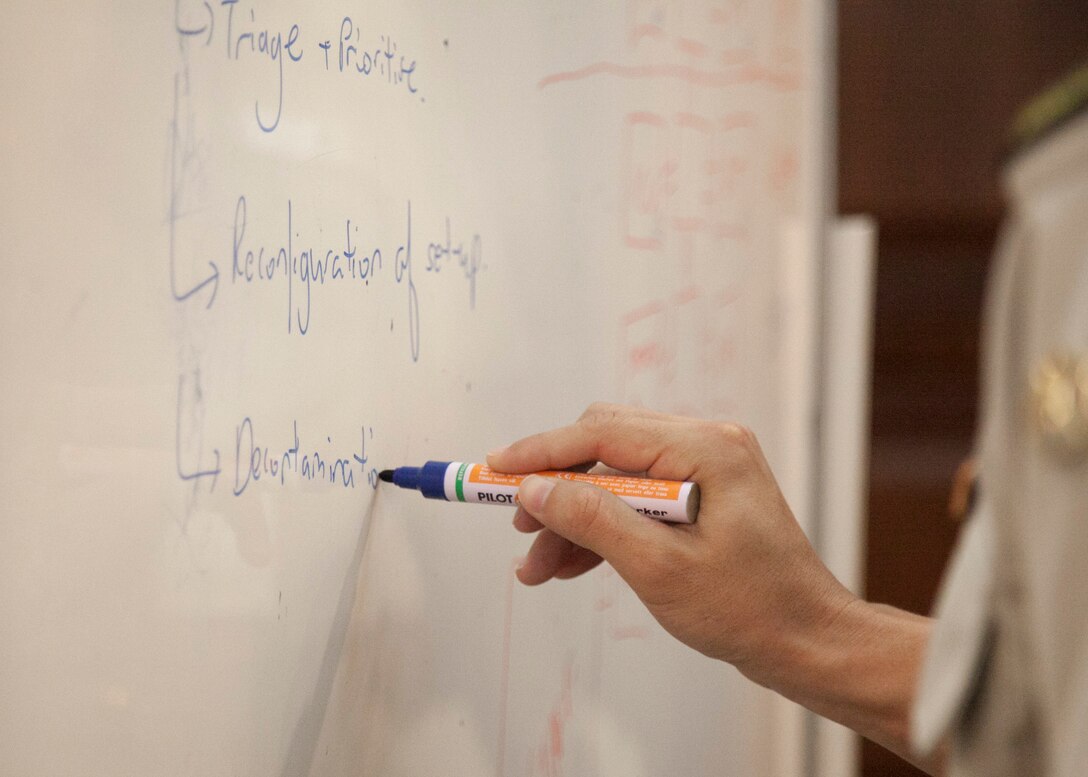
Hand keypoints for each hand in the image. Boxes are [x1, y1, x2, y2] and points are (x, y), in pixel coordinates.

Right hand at [487, 403, 854, 681]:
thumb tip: (535, 489)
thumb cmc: (750, 609)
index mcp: (706, 448)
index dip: (542, 452)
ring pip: (614, 480)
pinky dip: (602, 530)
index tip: (495, 470)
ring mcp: (704, 470)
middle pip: (605, 449)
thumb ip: (593, 521)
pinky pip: (635, 501)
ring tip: (536, 567)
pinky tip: (568, 565)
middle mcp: (706, 445)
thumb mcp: (660, 568)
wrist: (808, 641)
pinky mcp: (700, 497)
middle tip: (518, 528)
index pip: (604, 432)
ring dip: (573, 519)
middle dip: (556, 490)